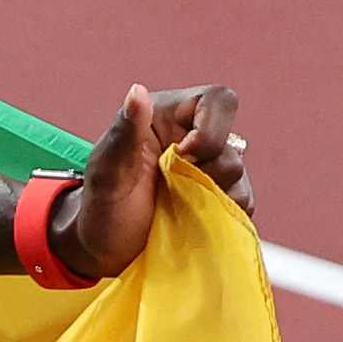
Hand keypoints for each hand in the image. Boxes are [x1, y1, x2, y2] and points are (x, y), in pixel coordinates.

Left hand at [58, 80, 250, 274]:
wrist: (103, 250)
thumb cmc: (100, 205)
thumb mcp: (106, 171)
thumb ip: (124, 131)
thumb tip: (137, 91)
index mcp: (167, 116)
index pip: (217, 100)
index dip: (212, 126)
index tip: (185, 153)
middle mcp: (193, 138)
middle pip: (232, 139)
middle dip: (210, 166)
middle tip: (174, 185)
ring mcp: (209, 169)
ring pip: (238, 172)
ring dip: (211, 191)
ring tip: (173, 204)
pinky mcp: (219, 197)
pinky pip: (242, 200)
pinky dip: (223, 211)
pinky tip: (190, 218)